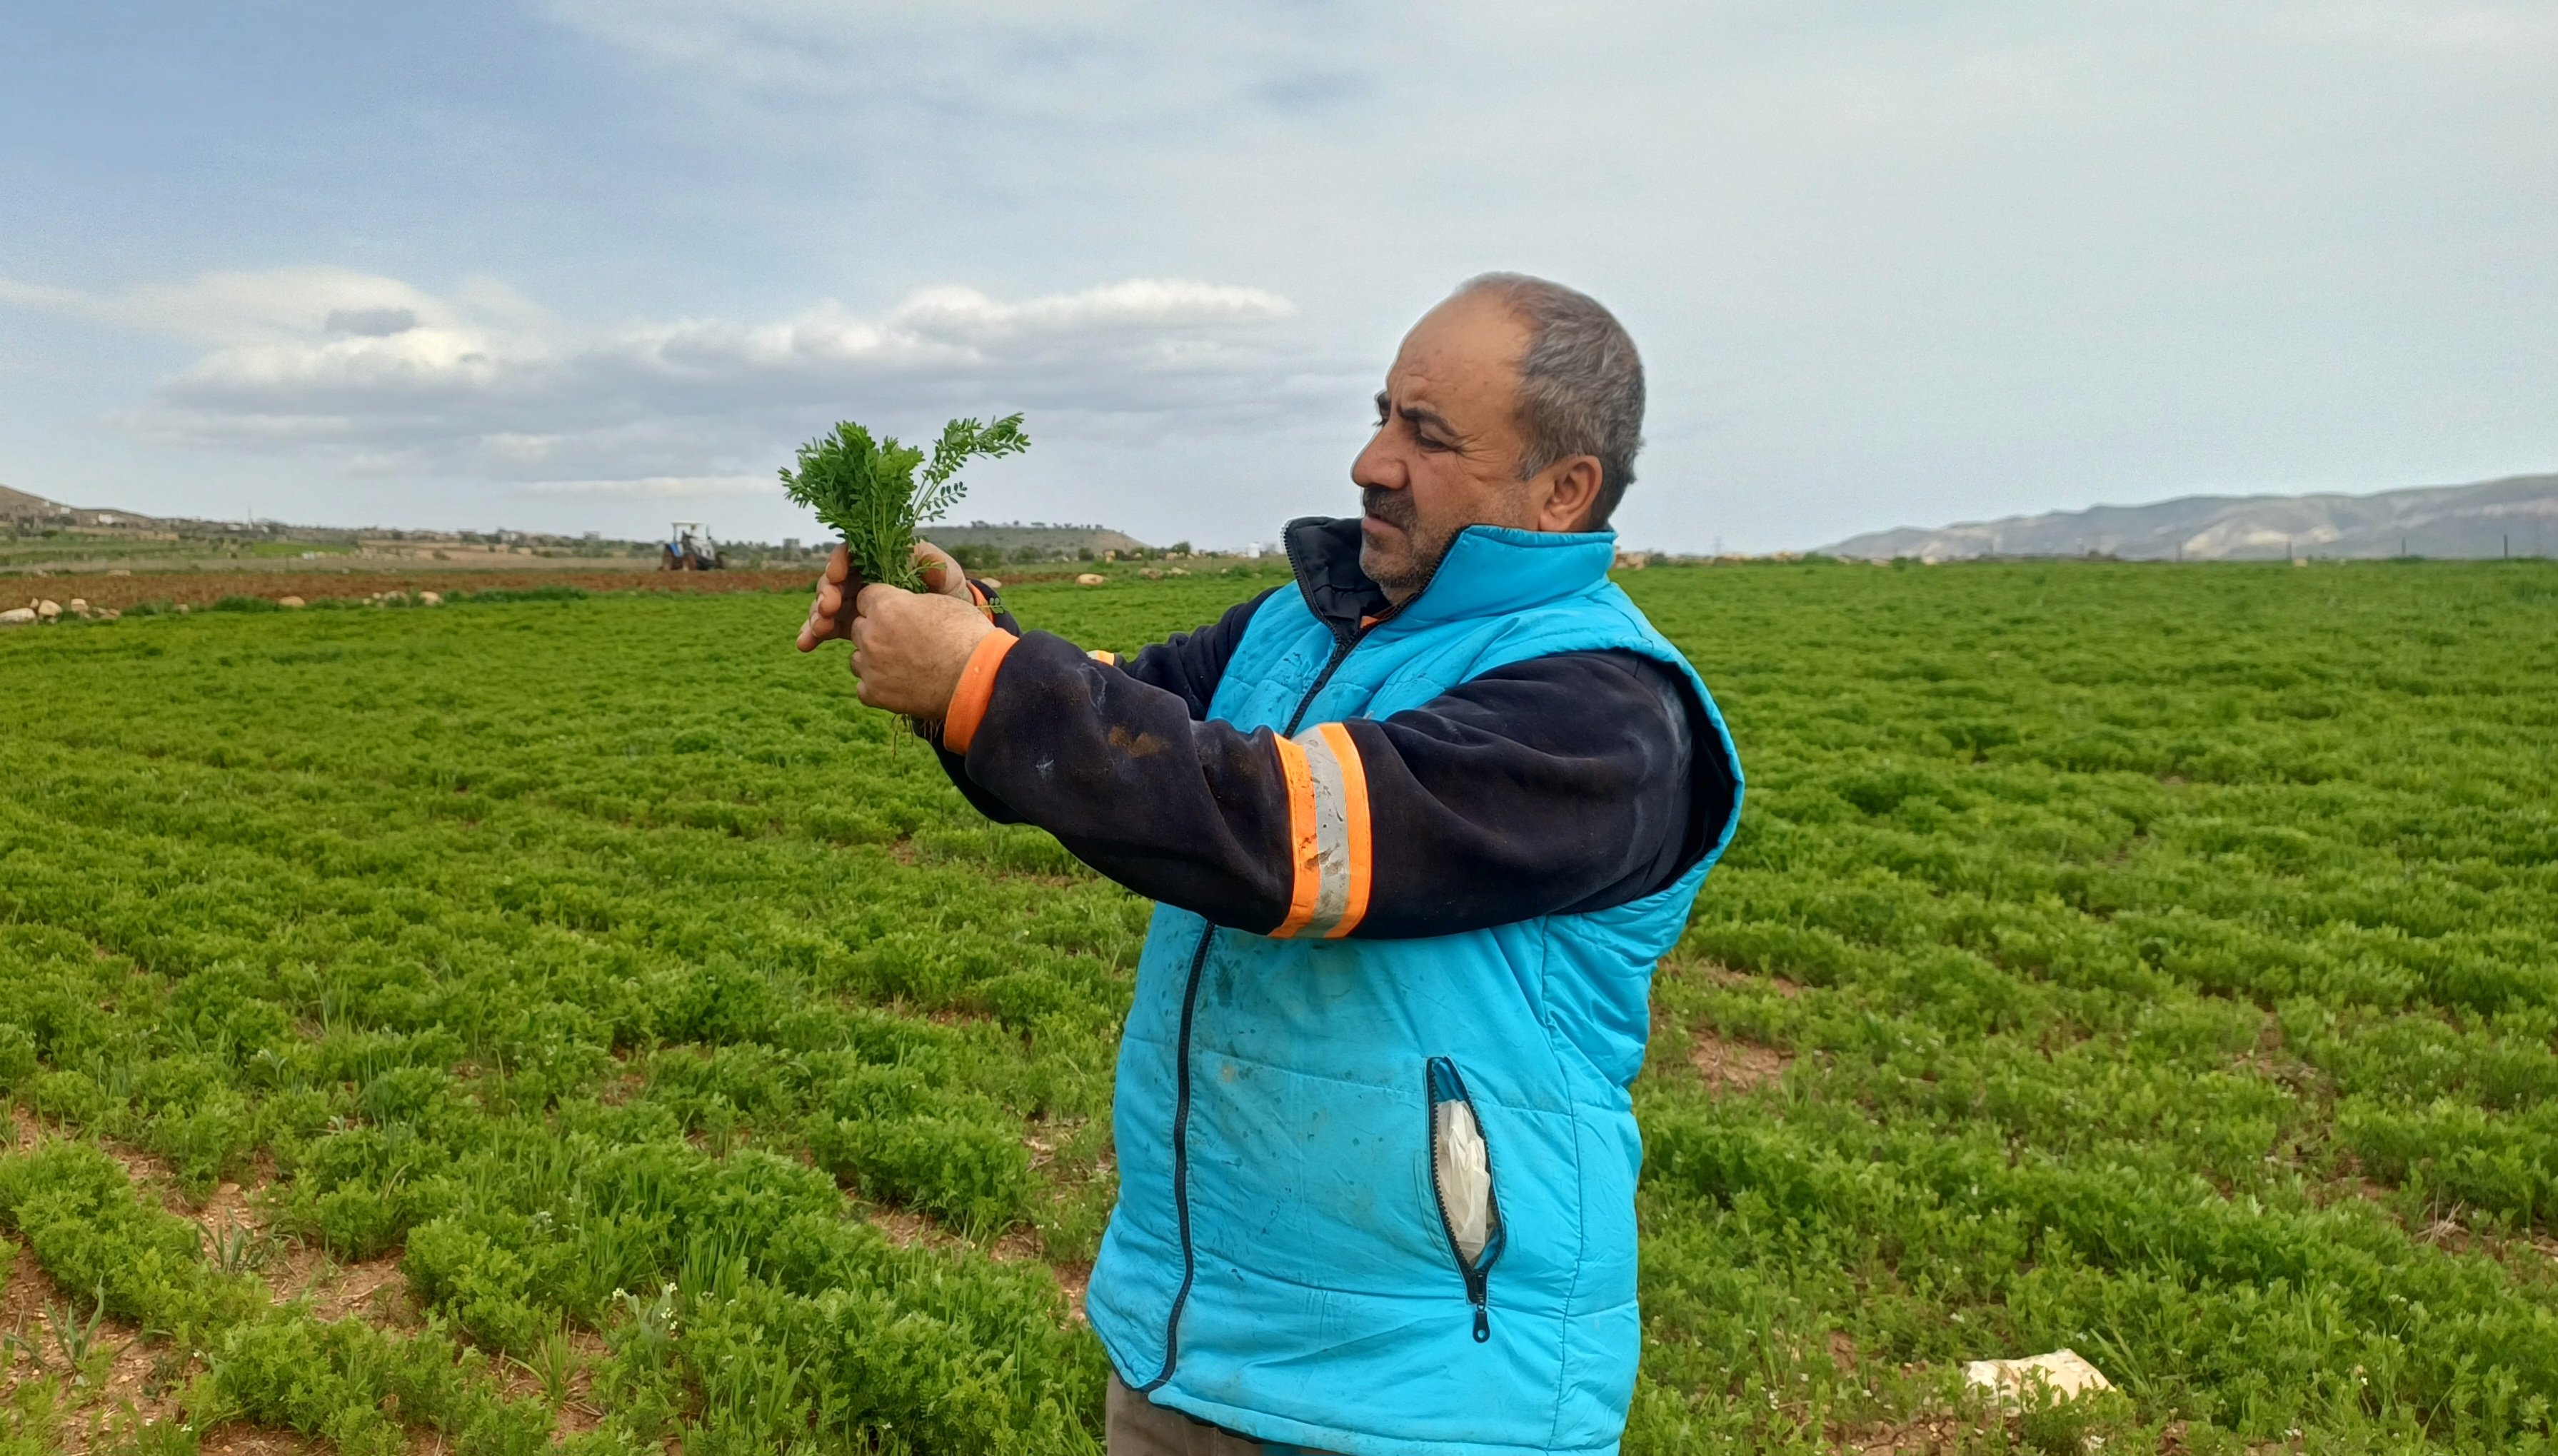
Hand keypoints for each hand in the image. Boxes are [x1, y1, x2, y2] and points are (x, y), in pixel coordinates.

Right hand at [797, 541, 972, 652]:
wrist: (953, 631)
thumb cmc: (950, 595)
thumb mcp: (949, 577)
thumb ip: (936, 565)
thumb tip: (923, 563)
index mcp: (881, 561)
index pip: (853, 555)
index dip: (840, 561)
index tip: (837, 576)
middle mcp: (863, 580)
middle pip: (834, 581)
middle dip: (825, 594)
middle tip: (826, 611)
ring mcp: (856, 604)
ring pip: (826, 605)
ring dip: (815, 617)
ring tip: (815, 633)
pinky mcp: (854, 627)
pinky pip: (830, 628)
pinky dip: (815, 634)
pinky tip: (806, 644)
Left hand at [849, 584, 1000, 716]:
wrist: (978, 680)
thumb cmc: (968, 637)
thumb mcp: (942, 603)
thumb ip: (912, 602)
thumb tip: (904, 604)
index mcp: (886, 607)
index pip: (867, 597)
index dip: (883, 603)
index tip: (898, 613)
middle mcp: (871, 634)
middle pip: (859, 627)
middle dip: (876, 631)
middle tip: (904, 641)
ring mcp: (870, 666)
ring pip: (858, 657)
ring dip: (874, 658)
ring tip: (903, 664)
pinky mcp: (875, 693)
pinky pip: (864, 685)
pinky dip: (878, 685)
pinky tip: (900, 683)